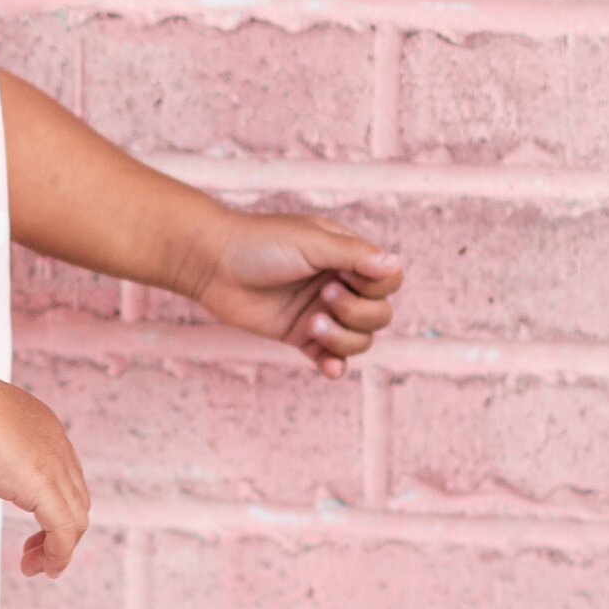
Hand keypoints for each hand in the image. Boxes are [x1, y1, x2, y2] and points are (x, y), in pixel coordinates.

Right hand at [0, 372, 90, 577]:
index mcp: (45, 428)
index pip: (65, 475)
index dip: (54, 505)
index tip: (34, 524)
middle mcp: (57, 446)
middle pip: (76, 499)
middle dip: (59, 531)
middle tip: (33, 553)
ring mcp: (53, 465)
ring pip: (75, 519)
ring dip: (60, 549)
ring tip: (37, 567)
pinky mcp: (42, 486)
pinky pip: (63, 531)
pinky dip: (60, 554)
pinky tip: (47, 568)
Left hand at [187, 210, 401, 377]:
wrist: (212, 262)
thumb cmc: (260, 243)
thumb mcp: (311, 242)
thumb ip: (354, 255)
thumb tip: (395, 264)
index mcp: (347, 258)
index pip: (388, 281)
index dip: (376, 285)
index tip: (344, 274)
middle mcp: (339, 285)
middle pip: (379, 315)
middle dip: (358, 312)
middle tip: (324, 295)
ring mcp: (321, 312)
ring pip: (359, 340)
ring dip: (344, 338)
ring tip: (312, 324)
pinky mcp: (299, 335)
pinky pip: (330, 358)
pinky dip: (334, 365)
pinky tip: (327, 366)